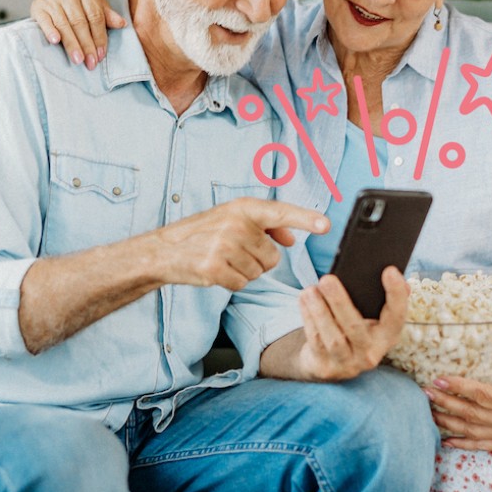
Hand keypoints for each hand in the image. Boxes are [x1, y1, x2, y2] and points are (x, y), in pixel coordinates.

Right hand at [30, 0, 123, 69]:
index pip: (95, 15)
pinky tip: (56, 41)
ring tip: (78, 60)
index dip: (99, 36)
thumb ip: (106, 14)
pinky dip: (50, 31)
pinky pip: (45, 21)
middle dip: (87, 45)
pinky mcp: (38, 6)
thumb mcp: (94, 2)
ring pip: (64, 24)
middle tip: (91, 62)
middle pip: (80, 22)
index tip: (101, 54)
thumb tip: (122, 24)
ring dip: (72, 44)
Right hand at [153, 197, 329, 291]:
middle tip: (233, 251)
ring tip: (223, 259)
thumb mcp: (233, 219)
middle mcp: (236, 224)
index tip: (325, 224)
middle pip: (273, 256)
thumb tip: (291, 239)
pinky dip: (232, 281)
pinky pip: (242, 283)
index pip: (280, 212)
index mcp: (243, 207)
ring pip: (259, 272)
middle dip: (258, 259)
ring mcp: (224, 245)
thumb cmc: (204, 233)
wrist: (165, 249)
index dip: (305, 219)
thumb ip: (266, 226)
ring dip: (244, 271)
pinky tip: (216, 271)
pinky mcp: (214, 268)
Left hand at [295, 267, 409, 380]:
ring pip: (333, 338)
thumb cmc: (352, 327)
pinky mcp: (326, 368)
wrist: (330, 361)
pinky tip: (304, 300)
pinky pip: (316, 341)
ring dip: (319, 311)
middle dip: (340, 302)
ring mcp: (348, 364)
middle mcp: (371, 353)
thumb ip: (377, 296)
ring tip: (310, 290)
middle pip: (356, 327)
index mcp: (387, 336)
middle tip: (327, 279)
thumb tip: (390, 270)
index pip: (397, 316)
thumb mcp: (368, 316)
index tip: (390, 270)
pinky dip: (308, 318)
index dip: (396, 295)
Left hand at [425, 346, 491, 449]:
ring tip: (428, 410)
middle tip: (425, 390)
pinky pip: (483, 446)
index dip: (461, 387)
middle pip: (473, 414)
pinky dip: (464, 445)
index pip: (484, 395)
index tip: (439, 377)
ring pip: (474, 431)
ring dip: (449, 423)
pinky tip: (446, 441)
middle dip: (447, 403)